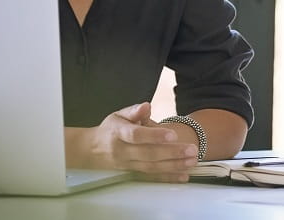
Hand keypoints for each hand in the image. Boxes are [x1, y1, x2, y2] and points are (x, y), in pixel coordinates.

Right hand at [65, 102, 198, 181]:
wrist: (91, 150)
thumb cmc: (110, 130)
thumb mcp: (118, 116)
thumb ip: (134, 111)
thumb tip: (146, 106)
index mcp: (118, 134)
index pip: (137, 135)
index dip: (154, 136)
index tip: (172, 134)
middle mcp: (123, 151)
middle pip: (148, 154)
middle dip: (171, 153)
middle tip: (192, 149)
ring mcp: (127, 164)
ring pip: (151, 167)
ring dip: (174, 166)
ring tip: (192, 161)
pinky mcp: (132, 174)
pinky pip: (151, 177)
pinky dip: (167, 178)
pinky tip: (183, 176)